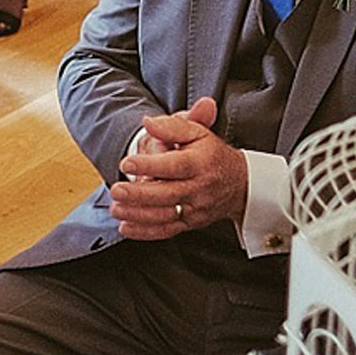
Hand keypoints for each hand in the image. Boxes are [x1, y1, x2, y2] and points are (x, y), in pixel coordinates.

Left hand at [106, 97, 248, 239]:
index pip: (174, 165)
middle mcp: (198, 188)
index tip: (126, 163)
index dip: (149, 165)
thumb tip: (148, 122)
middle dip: (139, 194)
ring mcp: (195, 209)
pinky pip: (168, 231)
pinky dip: (146, 232)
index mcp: (199, 163)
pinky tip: (126, 227)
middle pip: (167, 194)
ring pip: (165, 216)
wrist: (239, 184)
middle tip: (116, 190)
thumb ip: (172, 126)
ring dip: (138, 215)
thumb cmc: (212, 154)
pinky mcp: (191, 223)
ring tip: (116, 208)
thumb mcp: (197, 131)